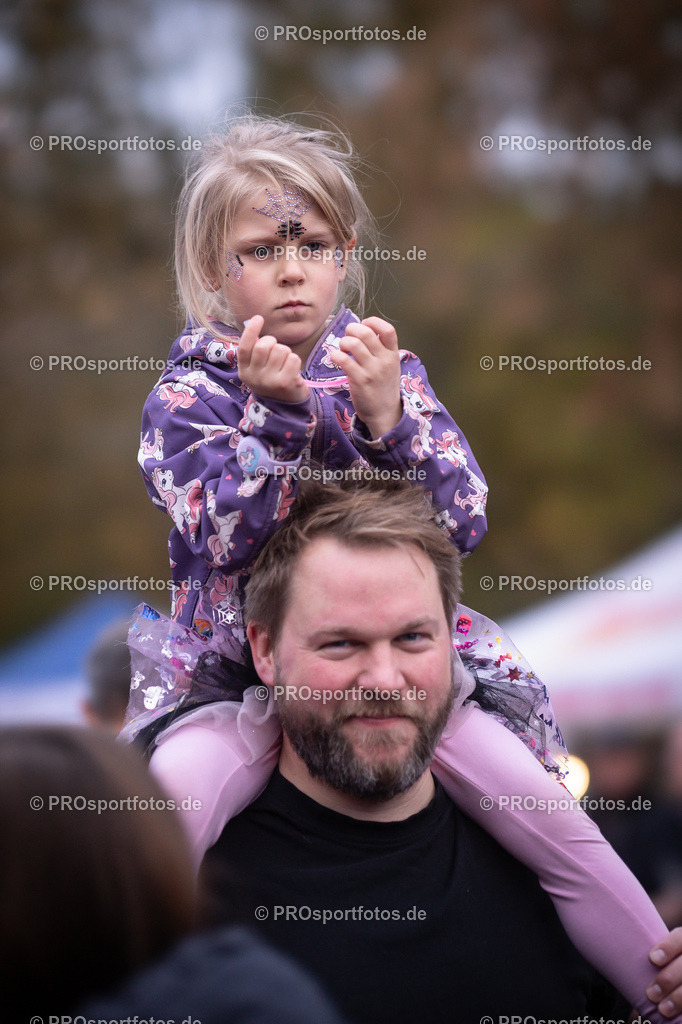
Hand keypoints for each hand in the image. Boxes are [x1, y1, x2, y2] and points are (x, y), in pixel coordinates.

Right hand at [237, 315, 308, 402]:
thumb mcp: (257, 369)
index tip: (259, 318)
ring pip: (280, 350)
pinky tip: (292, 370)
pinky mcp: (285, 383)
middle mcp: (254, 377)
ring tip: (284, 364)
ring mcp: (269, 381)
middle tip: (276, 350)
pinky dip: (295, 360)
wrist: (284, 407)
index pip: (244, 348)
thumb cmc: (271, 380)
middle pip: (263, 346)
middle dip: (273, 342)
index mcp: (244, 371)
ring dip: (285, 352)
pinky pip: (293, 358)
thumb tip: (254, 323)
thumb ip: (255, 351)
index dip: (250, 331)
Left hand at [329, 316, 401, 438]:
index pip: (388, 330)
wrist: (385, 413)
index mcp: (393, 355)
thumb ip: (381, 350)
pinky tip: (336, 359)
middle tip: (348, 337)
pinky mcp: (360, 381)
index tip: (364, 325)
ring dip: (343, 342)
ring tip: (342, 350)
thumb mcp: (390, 366)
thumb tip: (363, 330)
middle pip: (366, 333)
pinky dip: (336, 355)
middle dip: (352, 330)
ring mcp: (372, 371)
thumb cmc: (383, 387)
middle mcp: (384, 361)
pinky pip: (344, 360)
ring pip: (353, 344)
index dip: (373, 322)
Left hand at [647, 928, 681, 1015]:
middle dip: (669, 979)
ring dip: (680, 998)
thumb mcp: (671, 955)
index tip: (652, 958)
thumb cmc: (673, 964)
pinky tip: (679, 1019)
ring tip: (663, 1010)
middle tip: (651, 994)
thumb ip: (659, 957)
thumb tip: (624, 960)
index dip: (669, 946)